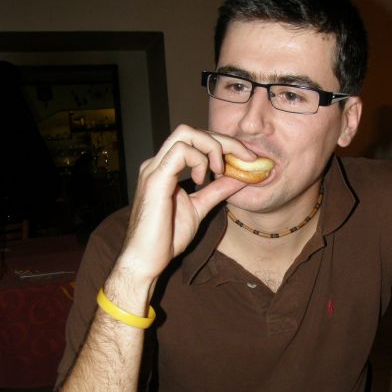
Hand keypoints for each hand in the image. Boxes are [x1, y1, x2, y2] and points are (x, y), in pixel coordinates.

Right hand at [117, 125, 256, 282]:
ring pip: (185, 133)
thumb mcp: (200, 207)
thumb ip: (217, 191)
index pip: (195, 139)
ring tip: (220, 172)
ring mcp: (154, 169)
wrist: (146, 260)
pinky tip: (203, 180)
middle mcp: (157, 162)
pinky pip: (180, 152)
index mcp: (166, 167)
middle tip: (244, 159)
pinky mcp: (155, 180)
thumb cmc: (165, 237)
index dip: (223, 144)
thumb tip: (240, 178)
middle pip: (192, 130)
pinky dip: (199, 160)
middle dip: (224, 140)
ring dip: (212, 148)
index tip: (246, 159)